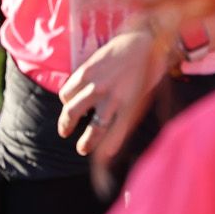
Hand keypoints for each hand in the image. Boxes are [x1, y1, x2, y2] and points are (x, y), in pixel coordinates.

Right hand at [57, 27, 168, 194]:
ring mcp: (98, 84)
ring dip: (67, 123)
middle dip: (85, 144)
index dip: (103, 160)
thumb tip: (113, 143)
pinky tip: (68, 100)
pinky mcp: (87, 71)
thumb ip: (128, 117)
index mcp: (131, 107)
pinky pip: (67, 91)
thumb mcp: (145, 97)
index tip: (100, 175)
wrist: (146, 37)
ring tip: (66, 128)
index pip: (113, 139)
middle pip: (91, 131)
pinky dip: (65, 99)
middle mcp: (113, 98)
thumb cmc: (149, 70)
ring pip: (72, 112)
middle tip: (81, 148)